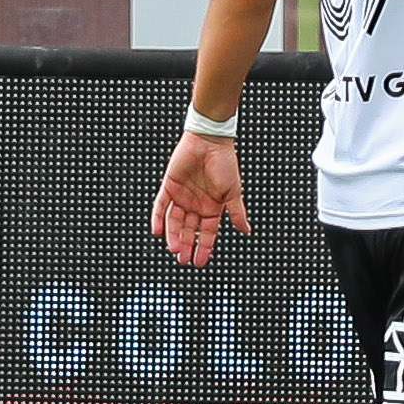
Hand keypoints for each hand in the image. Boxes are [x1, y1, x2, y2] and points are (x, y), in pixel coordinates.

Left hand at [150, 131, 250, 266]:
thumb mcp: (234, 192)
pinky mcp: (169, 187)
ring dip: (173, 236)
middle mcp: (196, 204)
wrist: (210, 142)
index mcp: (213, 207)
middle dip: (187, 245)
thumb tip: (246, 230)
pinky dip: (158, 218)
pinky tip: (157, 231)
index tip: (200, 261)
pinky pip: (161, 206)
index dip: (204, 247)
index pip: (206, 232)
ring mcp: (182, 197)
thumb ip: (237, 213)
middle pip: (189, 230)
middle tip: (184, 260)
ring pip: (174, 222)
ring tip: (173, 250)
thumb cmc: (225, 164)